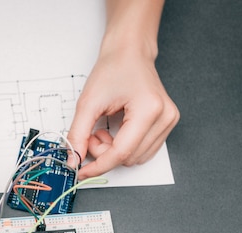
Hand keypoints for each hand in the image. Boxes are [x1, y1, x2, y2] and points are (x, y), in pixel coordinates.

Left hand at [68, 48, 179, 178]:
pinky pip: (142, 150)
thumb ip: (78, 134)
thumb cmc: (113, 68)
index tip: (82, 171)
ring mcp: (168, 121)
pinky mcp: (166, 124)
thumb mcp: (88, 102)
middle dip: (104, 152)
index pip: (122, 152)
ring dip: (114, 151)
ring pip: (135, 158)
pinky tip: (115, 132)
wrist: (128, 52)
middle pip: (128, 158)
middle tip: (92, 133)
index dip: (99, 165)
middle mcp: (165, 117)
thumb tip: (73, 159)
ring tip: (103, 129)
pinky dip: (124, 148)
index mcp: (149, 109)